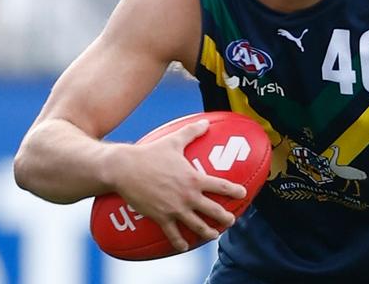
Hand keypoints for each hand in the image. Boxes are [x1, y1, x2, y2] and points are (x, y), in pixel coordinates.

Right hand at [109, 119, 246, 252]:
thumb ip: (191, 132)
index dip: (235, 191)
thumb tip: (204, 122)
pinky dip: (180, 242)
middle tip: (231, 220)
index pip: (221, 186)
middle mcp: (188, 196)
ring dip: (208, 232)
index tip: (243, 194)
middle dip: (225, 217)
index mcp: (194, 178)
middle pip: (213, 210)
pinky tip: (184, 247)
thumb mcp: (174, 140)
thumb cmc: (150, 153)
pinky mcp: (161, 217)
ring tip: (214, 235)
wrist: (125, 169)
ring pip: (197, 226)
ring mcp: (175, 209)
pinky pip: (173, 234)